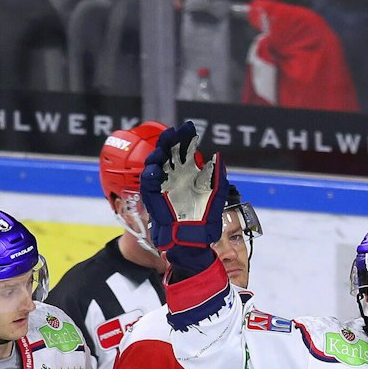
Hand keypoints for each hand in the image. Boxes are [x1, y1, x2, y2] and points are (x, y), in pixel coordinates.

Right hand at [139, 122, 227, 274]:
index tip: (188, 127)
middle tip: (173, 133)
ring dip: (158, 155)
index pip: (186, 151)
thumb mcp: (216, 197)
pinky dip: (151, 176)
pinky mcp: (154, 197)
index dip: (186, 138)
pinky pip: (149, 184)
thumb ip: (217, 177)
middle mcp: (175, 177)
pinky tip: (156, 170)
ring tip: (162, 148)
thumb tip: (218, 156)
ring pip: (156, 165)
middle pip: (169, 153)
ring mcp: (163, 186)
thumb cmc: (206, 221)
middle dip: (170, 141)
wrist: (192, 241)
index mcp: (191, 175)